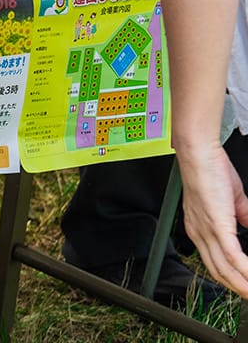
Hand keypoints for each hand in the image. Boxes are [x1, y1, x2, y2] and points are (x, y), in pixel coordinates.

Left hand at [178, 141, 247, 294]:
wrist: (199, 154)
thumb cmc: (211, 169)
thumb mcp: (230, 198)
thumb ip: (240, 215)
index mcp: (199, 229)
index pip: (214, 262)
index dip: (230, 278)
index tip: (245, 286)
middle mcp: (199, 234)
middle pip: (218, 272)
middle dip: (238, 288)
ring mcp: (206, 231)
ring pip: (225, 270)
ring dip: (244, 285)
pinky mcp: (217, 226)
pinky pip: (233, 257)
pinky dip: (246, 272)